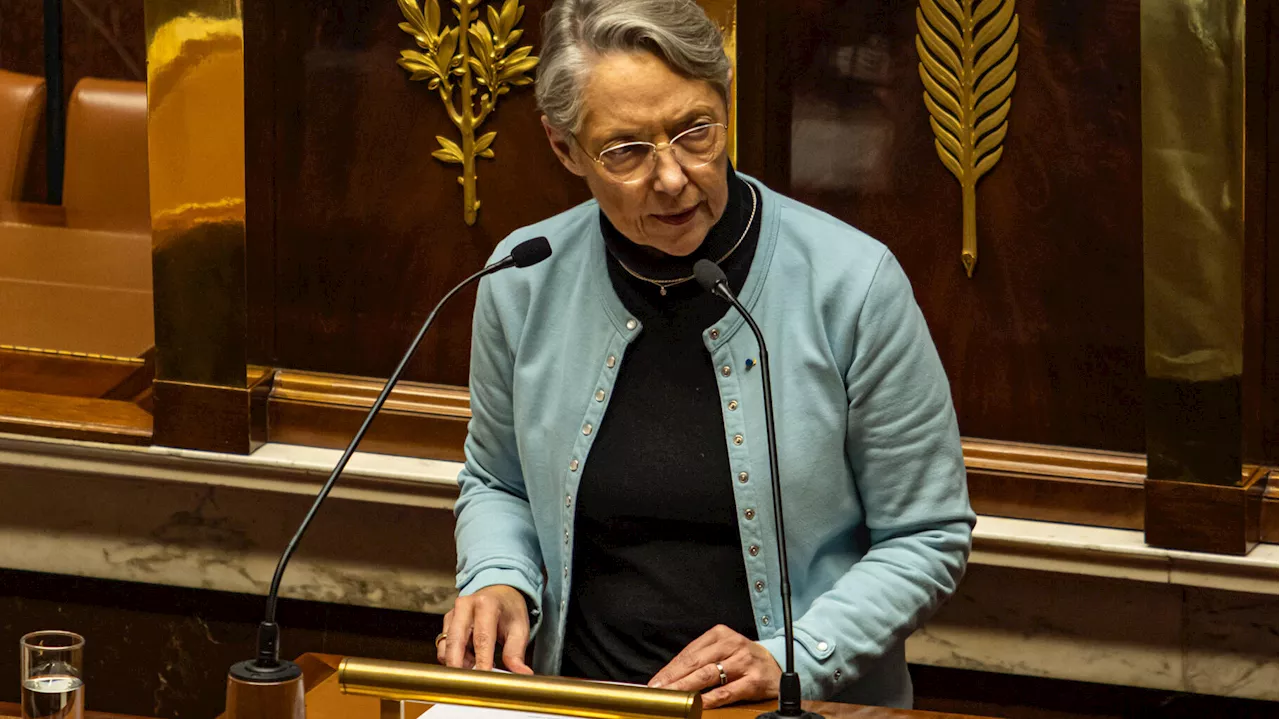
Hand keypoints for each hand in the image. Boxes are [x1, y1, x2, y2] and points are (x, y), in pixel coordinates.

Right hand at [437, 585, 533, 673]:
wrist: (499, 593)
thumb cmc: (509, 611)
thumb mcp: (519, 628)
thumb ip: (516, 653)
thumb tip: (522, 675)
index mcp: (486, 605)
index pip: (482, 639)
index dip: (482, 662)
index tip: (484, 681)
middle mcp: (464, 606)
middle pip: (455, 643)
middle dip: (460, 667)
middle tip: (472, 684)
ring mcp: (452, 613)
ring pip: (447, 647)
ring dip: (459, 663)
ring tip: (478, 666)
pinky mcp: (446, 622)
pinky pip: (444, 647)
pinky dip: (455, 658)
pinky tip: (470, 659)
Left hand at [648, 625, 781, 708]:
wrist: (778, 664)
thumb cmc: (744, 658)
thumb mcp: (723, 649)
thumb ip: (700, 659)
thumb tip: (670, 677)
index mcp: (720, 634)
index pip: (689, 653)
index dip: (670, 669)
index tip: (655, 682)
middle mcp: (732, 645)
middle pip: (696, 663)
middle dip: (673, 679)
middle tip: (658, 690)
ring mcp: (744, 662)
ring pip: (709, 676)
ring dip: (687, 688)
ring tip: (672, 696)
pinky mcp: (754, 680)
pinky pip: (727, 692)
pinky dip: (710, 699)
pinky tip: (698, 704)